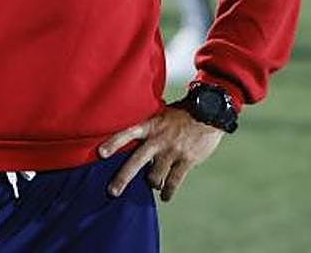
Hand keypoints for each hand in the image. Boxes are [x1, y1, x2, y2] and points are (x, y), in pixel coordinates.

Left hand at [99, 107, 224, 202]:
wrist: (209, 114)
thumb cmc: (182, 114)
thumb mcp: (161, 115)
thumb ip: (148, 128)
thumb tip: (133, 141)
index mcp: (149, 126)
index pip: (126, 133)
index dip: (113, 143)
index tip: (101, 154)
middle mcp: (158, 140)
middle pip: (136, 162)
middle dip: (122, 178)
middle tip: (112, 192)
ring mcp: (172, 151)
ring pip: (154, 177)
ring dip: (153, 184)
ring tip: (154, 185)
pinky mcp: (186, 161)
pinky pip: (174, 182)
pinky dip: (168, 192)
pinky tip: (166, 197)